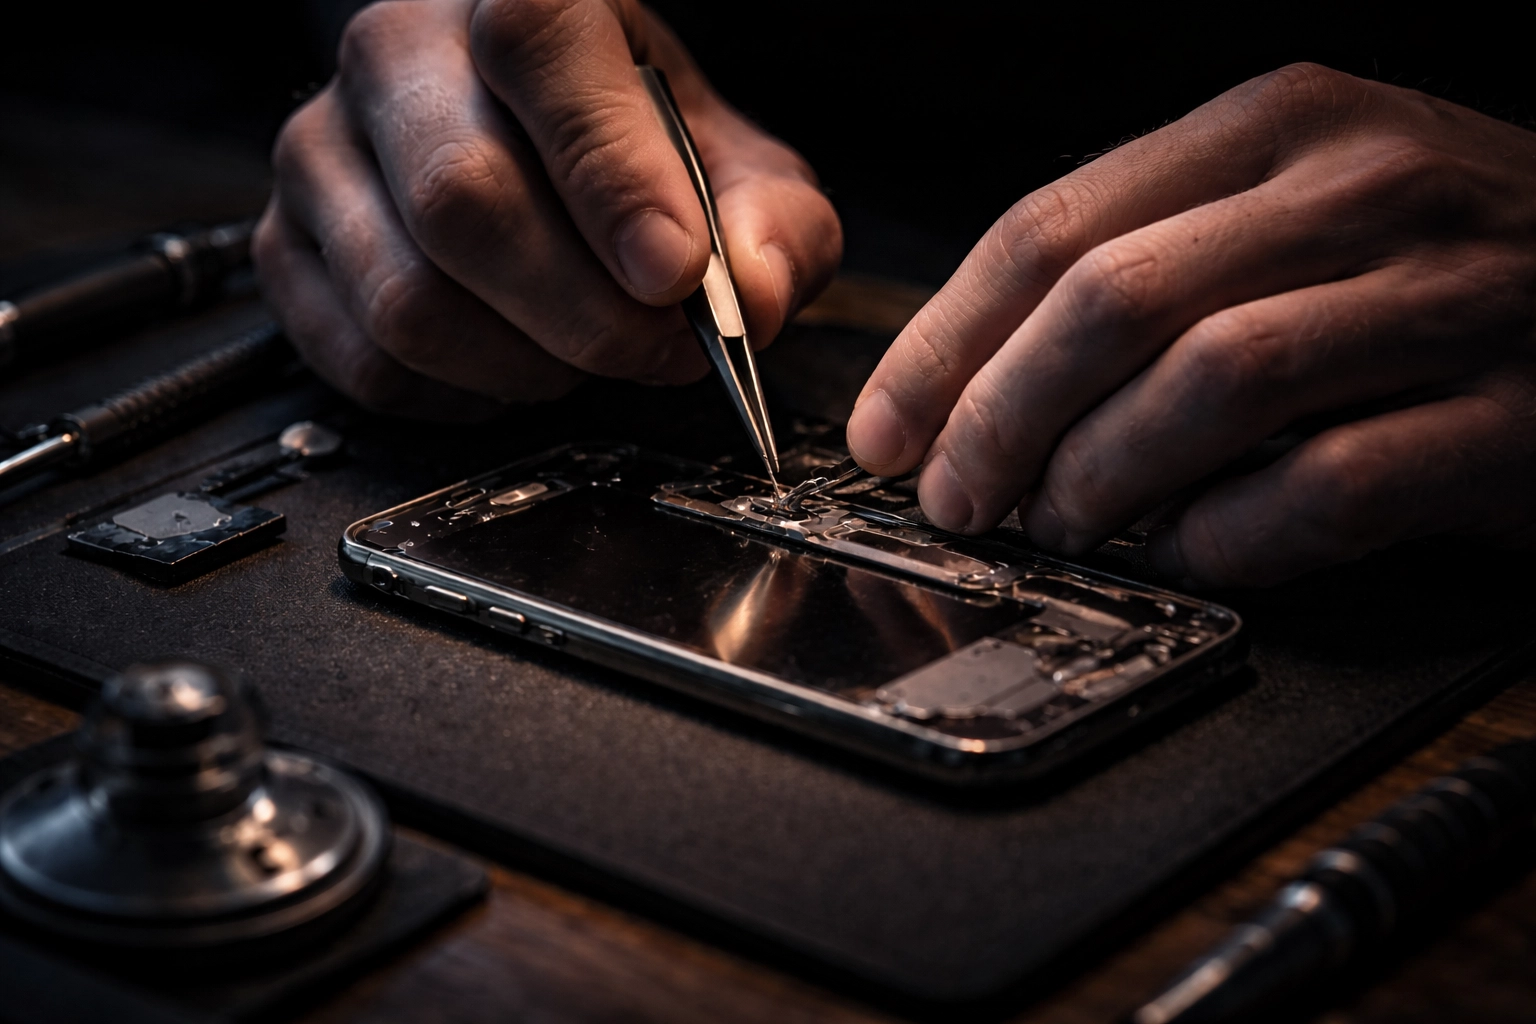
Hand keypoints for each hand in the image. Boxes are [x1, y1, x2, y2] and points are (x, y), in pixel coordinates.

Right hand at [254, 0, 839, 420]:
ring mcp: (324, 150)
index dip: (612, 179)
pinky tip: (515, 366)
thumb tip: (755, 299)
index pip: (539, 51)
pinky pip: (365, 361)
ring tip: (588, 355)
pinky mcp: (286, 245)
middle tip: (660, 352)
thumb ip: (772, 226)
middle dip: (584, 317)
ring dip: (526, 367)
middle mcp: (398, 55)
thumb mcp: (736, 165)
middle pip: (462, 202)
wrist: (532, 138)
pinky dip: (461, 395)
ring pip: (407, 301)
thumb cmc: (633, 149)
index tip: (677, 276)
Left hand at [847, 63, 1535, 586]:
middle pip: (1114, 302)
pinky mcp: (1511, 421)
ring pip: (1214, 384)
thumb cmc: (1434, 256)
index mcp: (1281, 126)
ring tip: (1061, 525)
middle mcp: (1364, 191)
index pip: (1056, 226)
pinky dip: (1228, 537)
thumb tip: (984, 384)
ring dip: (1101, 477)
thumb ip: (1155, 262)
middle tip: (956, 497)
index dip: (945, 342)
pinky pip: (1329, 487)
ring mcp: (1448, 299)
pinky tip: (1190, 552)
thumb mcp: (1292, 205)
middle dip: (999, 418)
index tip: (889, 428)